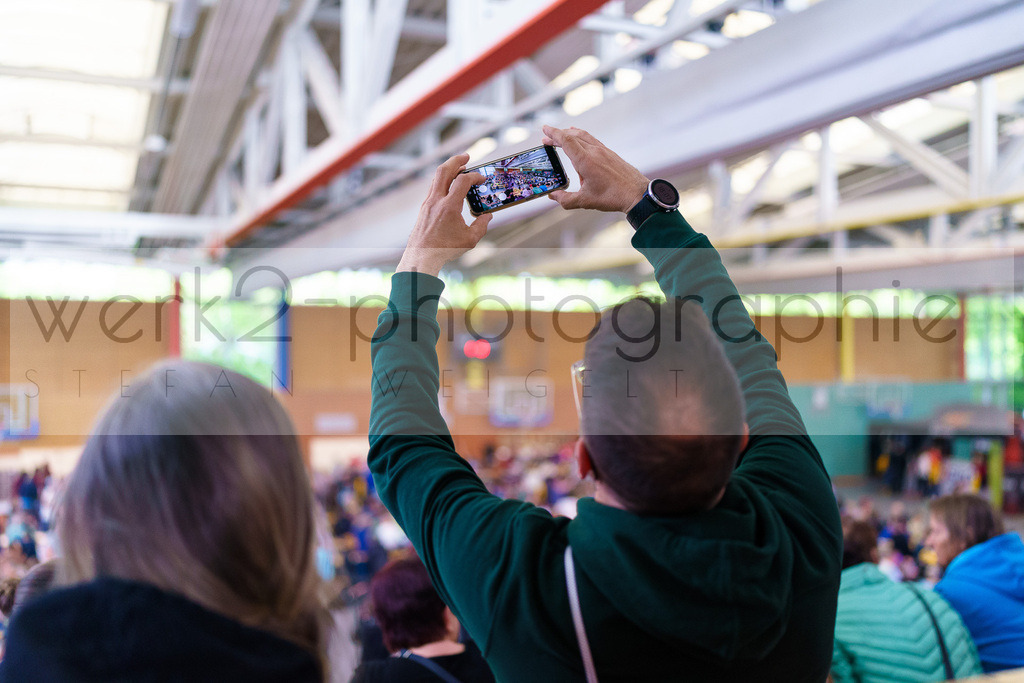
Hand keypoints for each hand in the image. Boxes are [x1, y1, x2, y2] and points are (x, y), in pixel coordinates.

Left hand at [397, 154, 492, 275]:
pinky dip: (442, 181)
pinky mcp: (424, 208)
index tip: (482, 178)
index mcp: (449, 206)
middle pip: (444, 170)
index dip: (474, 176)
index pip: (463, 181)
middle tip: (466, 156)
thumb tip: (487, 217)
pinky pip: (433, 187)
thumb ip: (482, 226)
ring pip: (437, 178)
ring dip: (448, 170)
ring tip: (459, 168)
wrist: (421, 257)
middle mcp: (436, 200)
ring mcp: (428, 203)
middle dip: (456, 160)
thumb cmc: (445, 249)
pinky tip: (449, 185)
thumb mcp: (470, 240)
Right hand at [542, 125, 648, 212]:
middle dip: (558, 135)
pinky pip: (593, 140)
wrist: (637, 193)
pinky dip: (583, 137)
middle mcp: (594, 151)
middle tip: (547, 137)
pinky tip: (581, 140)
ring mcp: (603, 151)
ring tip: (562, 135)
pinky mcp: (610, 153)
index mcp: (585, 160)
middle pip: (572, 136)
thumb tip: (553, 196)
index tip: (544, 130)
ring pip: (584, 136)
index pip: (566, 141)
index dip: (553, 134)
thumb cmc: (612, 197)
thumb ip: (566, 199)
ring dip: (570, 134)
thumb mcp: (585, 201)